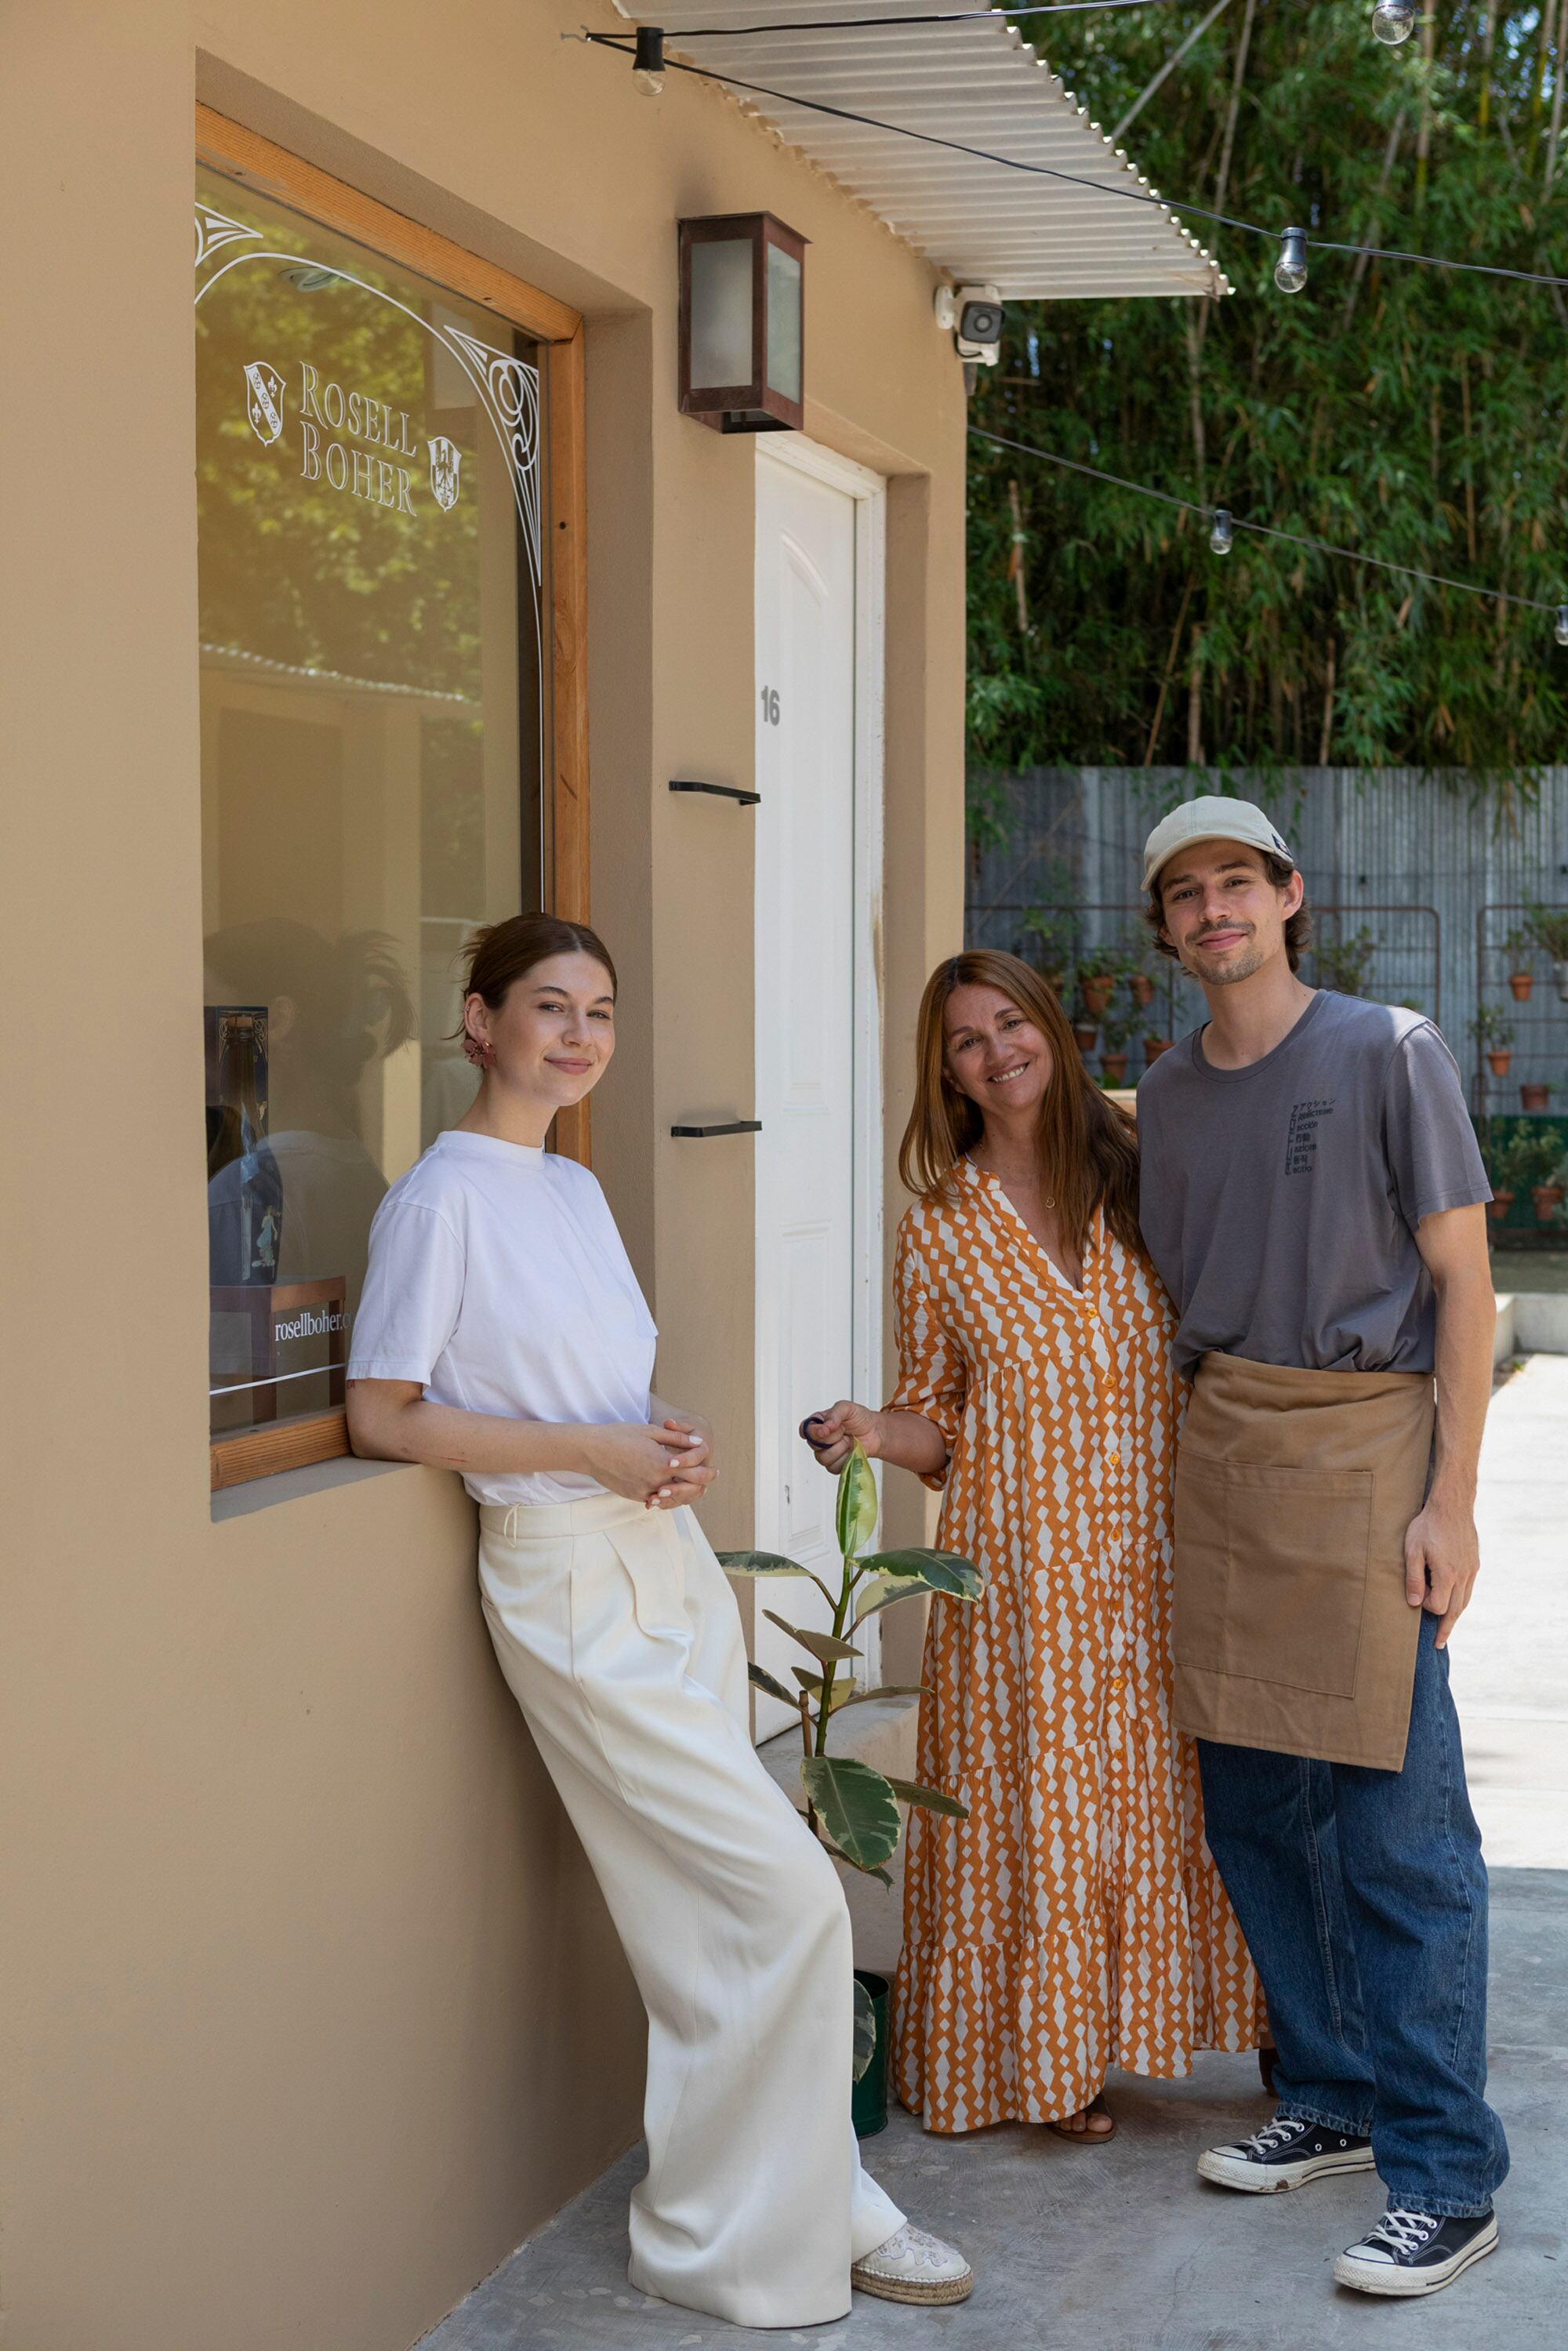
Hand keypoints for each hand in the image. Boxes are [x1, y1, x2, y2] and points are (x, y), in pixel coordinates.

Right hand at [581, 1422, 712, 1507]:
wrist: (591, 1450)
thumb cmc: (620, 1436)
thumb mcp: (651, 1431)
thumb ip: (677, 1439)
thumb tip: (698, 1443)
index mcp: (662, 1463)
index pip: (696, 1473)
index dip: (708, 1472)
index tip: (714, 1470)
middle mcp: (655, 1481)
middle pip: (688, 1488)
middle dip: (702, 1484)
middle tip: (708, 1478)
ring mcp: (644, 1491)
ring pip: (673, 1497)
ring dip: (684, 1491)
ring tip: (690, 1483)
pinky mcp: (634, 1496)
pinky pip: (656, 1499)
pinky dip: (665, 1494)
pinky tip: (668, 1487)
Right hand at [800, 1399, 880, 1473]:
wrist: (875, 1433)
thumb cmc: (860, 1419)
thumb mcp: (847, 1408)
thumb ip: (834, 1414)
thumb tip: (825, 1427)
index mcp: (818, 1423)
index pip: (805, 1430)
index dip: (814, 1432)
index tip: (826, 1430)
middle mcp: (819, 1439)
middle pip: (814, 1445)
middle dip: (833, 1438)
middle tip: (844, 1431)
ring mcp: (826, 1452)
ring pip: (822, 1458)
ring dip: (839, 1449)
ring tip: (848, 1441)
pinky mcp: (835, 1464)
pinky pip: (833, 1467)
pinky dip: (844, 1459)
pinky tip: (850, 1451)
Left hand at [1404, 1495, 1480, 1647]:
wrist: (1452, 1506)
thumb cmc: (1427, 1526)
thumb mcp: (1412, 1550)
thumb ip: (1413, 1578)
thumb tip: (1413, 1603)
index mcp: (1447, 1575)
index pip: (1437, 1606)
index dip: (1425, 1606)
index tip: (1415, 1599)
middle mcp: (1463, 1576)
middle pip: (1455, 1611)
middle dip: (1445, 1628)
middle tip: (1438, 1645)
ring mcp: (1471, 1571)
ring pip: (1464, 1602)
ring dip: (1454, 1616)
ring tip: (1446, 1630)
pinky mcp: (1474, 1564)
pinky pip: (1468, 1590)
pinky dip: (1461, 1601)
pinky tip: (1454, 1604)